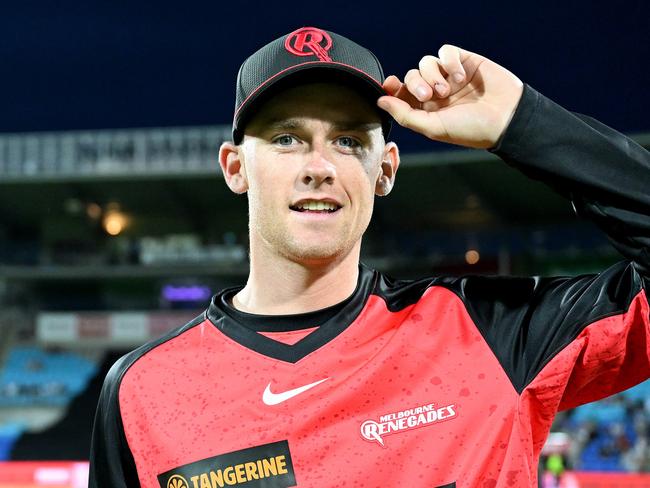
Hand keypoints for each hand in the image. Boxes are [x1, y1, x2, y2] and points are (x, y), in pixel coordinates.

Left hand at [378, 45, 523, 148]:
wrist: (505, 118)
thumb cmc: (470, 129)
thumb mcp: (432, 128)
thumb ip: (404, 114)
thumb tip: (380, 101)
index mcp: (426, 109)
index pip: (402, 93)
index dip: (393, 88)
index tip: (390, 85)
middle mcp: (436, 92)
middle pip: (411, 76)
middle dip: (415, 84)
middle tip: (430, 95)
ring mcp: (449, 76)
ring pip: (426, 62)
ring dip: (432, 74)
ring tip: (448, 90)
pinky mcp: (464, 62)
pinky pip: (445, 52)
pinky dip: (448, 62)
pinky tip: (459, 76)